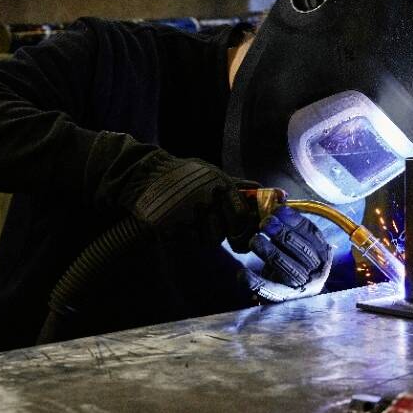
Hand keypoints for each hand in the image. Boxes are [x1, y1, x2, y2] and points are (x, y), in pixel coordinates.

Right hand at [120, 152, 257, 248]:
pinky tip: (176, 220)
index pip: (241, 217)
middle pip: (222, 232)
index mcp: (220, 185)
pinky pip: (186, 238)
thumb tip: (266, 190)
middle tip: (205, 220)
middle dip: (216, 231)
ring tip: (189, 217)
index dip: (240, 227)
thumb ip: (237, 185)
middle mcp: (206, 199)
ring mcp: (186, 213)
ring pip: (206, 239)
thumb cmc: (183, 175)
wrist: (145, 174)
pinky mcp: (169, 224)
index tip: (235, 229)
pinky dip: (183, 234)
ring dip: (200, 233)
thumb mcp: (211, 174)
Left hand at [244, 206, 332, 301]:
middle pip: (300, 250)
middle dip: (281, 233)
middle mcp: (317, 270)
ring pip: (286, 268)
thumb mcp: (303, 243)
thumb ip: (293, 224)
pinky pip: (269, 289)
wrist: (301, 297)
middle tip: (264, 223)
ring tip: (254, 240)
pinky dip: (254, 281)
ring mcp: (301, 286)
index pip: (311, 233)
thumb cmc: (298, 261)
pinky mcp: (284, 299)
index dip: (294, 220)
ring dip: (269, 251)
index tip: (277, 210)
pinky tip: (242, 272)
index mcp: (323, 252)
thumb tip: (278, 198)